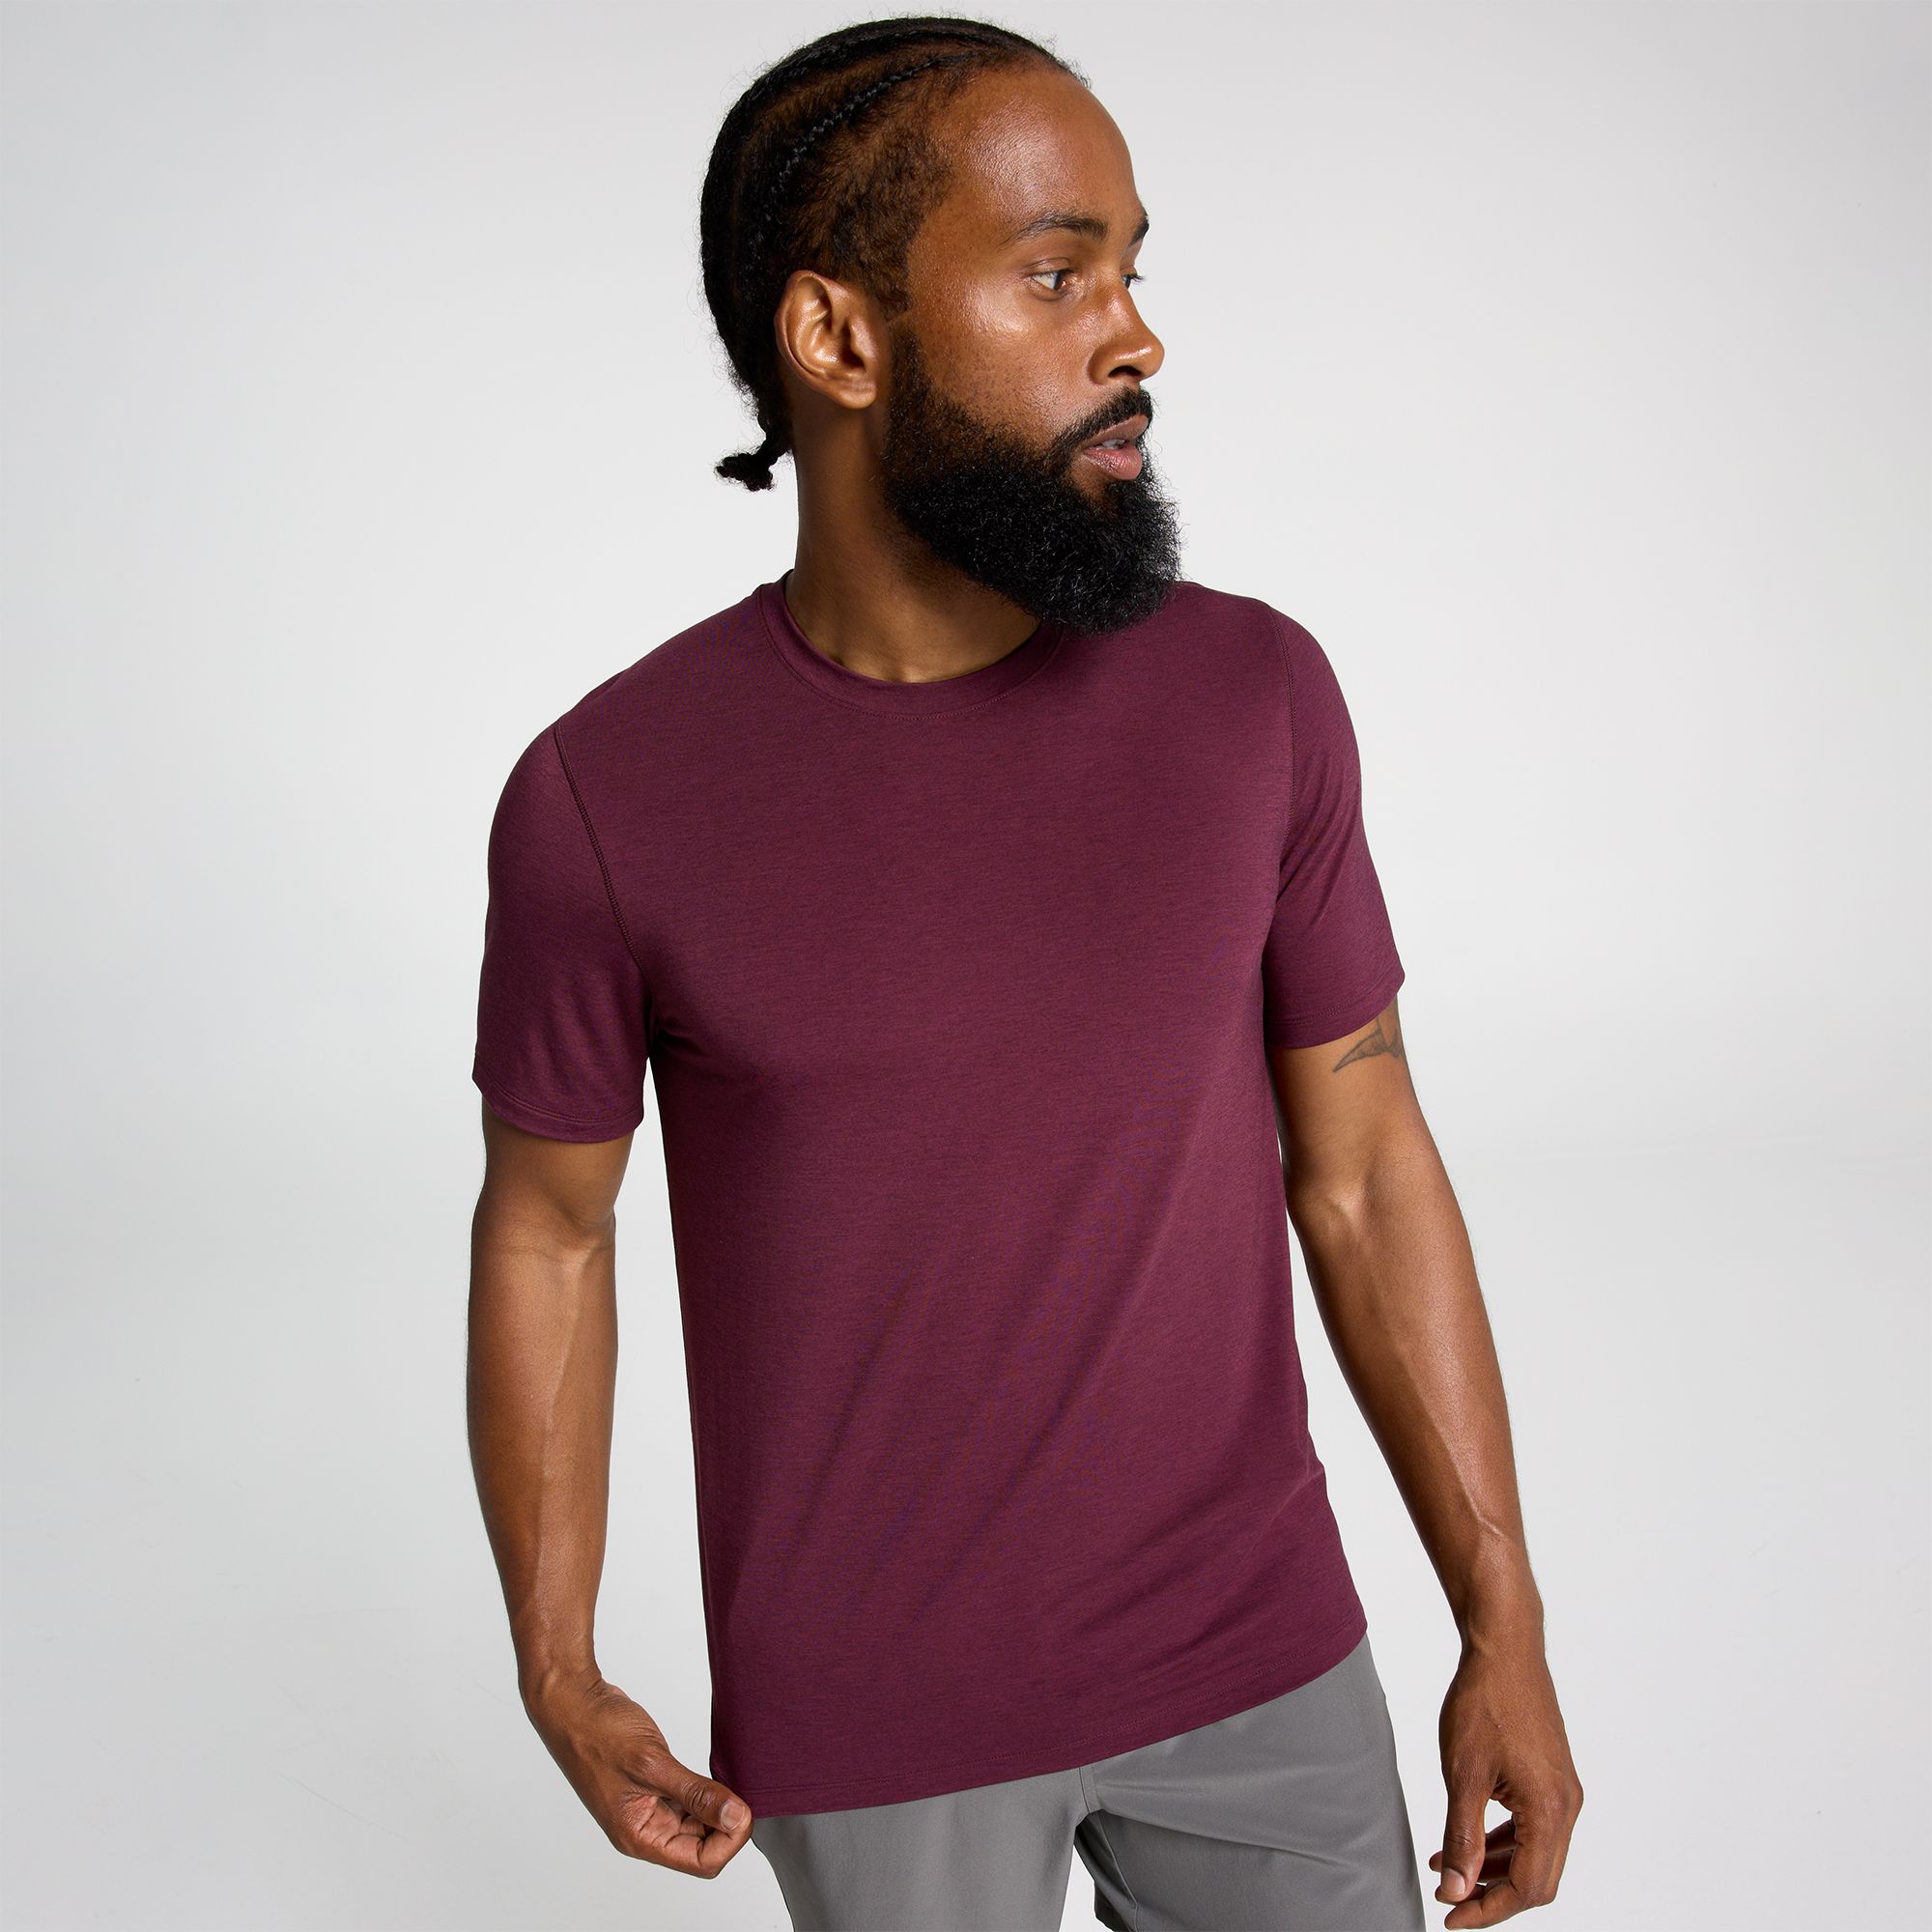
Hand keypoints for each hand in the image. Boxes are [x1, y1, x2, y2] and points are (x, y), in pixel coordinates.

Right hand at [523, 1670, 752, 1877]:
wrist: (574, 1703)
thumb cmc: (598, 1733)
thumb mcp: (652, 1763)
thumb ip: (696, 1793)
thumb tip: (736, 1817)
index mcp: (640, 1836)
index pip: (701, 1862)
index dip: (730, 1840)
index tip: (745, 1809)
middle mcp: (645, 1829)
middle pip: (703, 1846)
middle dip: (728, 1823)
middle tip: (742, 1789)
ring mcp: (648, 1808)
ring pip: (697, 1822)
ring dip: (717, 1806)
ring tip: (730, 1779)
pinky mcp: (652, 1786)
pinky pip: (687, 1800)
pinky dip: (704, 1791)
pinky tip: (715, 1773)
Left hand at [1429, 1640, 1582, 1923]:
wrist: (1504, 1649)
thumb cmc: (1484, 1702)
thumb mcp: (1463, 1774)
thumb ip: (1462, 1837)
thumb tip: (1456, 1890)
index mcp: (1550, 1810)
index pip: (1527, 1888)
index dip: (1488, 1910)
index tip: (1451, 1917)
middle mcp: (1566, 1806)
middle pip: (1538, 1879)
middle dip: (1493, 1896)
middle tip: (1450, 1901)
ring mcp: (1563, 1791)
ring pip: (1535, 1853)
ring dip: (1494, 1868)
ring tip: (1448, 1868)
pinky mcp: (1552, 1776)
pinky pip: (1532, 1826)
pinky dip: (1502, 1840)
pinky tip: (1467, 1837)